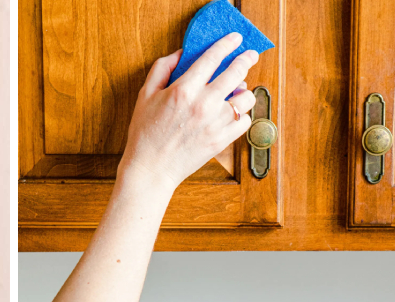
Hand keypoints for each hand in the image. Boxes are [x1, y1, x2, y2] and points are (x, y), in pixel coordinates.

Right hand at [121, 32, 258, 190]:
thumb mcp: (145, 95)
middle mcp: (203, 104)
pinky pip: (245, 121)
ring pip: (246, 98)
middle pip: (237, 73)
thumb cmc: (145, 133)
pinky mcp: (222, 140)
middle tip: (250, 56)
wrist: (150, 169)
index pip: (212, 58)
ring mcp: (215, 123)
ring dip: (245, 91)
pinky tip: (233, 113)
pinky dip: (242, 115)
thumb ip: (162, 68)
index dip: (226, 44)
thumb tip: (181, 54)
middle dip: (246, 59)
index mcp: (183, 90)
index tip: (235, 39)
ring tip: (239, 91)